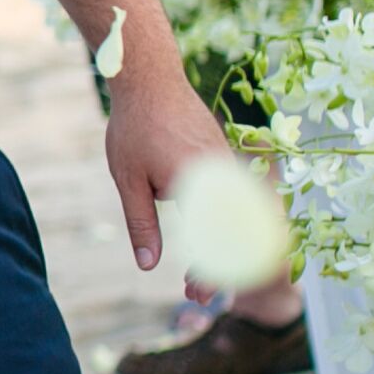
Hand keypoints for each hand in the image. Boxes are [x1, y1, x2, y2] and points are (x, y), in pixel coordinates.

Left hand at [101, 64, 232, 276]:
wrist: (152, 79)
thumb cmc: (135, 128)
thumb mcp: (129, 180)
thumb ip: (142, 224)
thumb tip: (149, 266)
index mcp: (201, 183)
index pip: (214, 242)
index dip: (209, 272)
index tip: (195, 292)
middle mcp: (224, 175)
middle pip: (237, 236)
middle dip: (221, 269)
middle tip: (197, 294)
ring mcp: (231, 164)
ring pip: (244, 219)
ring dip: (228, 249)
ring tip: (203, 272)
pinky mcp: (228, 157)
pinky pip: (242, 198)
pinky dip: (233, 224)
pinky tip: (216, 239)